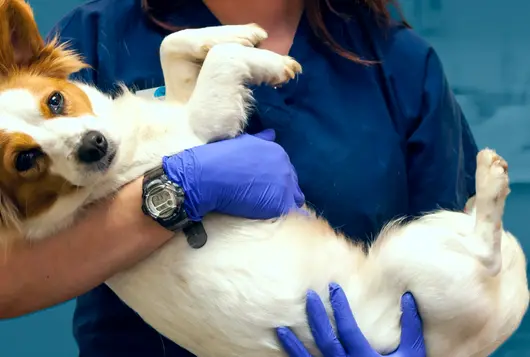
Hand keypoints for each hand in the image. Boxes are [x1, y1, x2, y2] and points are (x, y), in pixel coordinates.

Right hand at [162, 129, 304, 219]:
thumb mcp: (242, 142)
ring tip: (272, 210)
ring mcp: (285, 185)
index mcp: (277, 152)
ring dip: (287, 204)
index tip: (266, 186)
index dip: (277, 179)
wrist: (208, 176)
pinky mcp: (280, 204)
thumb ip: (261, 140)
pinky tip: (280, 220)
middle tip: (268, 200)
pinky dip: (289, 216)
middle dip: (284, 191)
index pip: (285, 169)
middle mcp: (285, 166)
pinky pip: (293, 213)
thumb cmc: (218, 159)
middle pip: (293, 183)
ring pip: (295, 198)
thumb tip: (272, 134)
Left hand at [277, 283, 425, 356]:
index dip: (340, 307)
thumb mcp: (413, 352)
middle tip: (309, 295)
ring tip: (280, 326)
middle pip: (325, 340)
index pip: (348, 329)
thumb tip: (408, 296)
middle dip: (315, 316)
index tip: (333, 287)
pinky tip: (283, 348)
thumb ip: (411, 326)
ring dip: (294, 343)